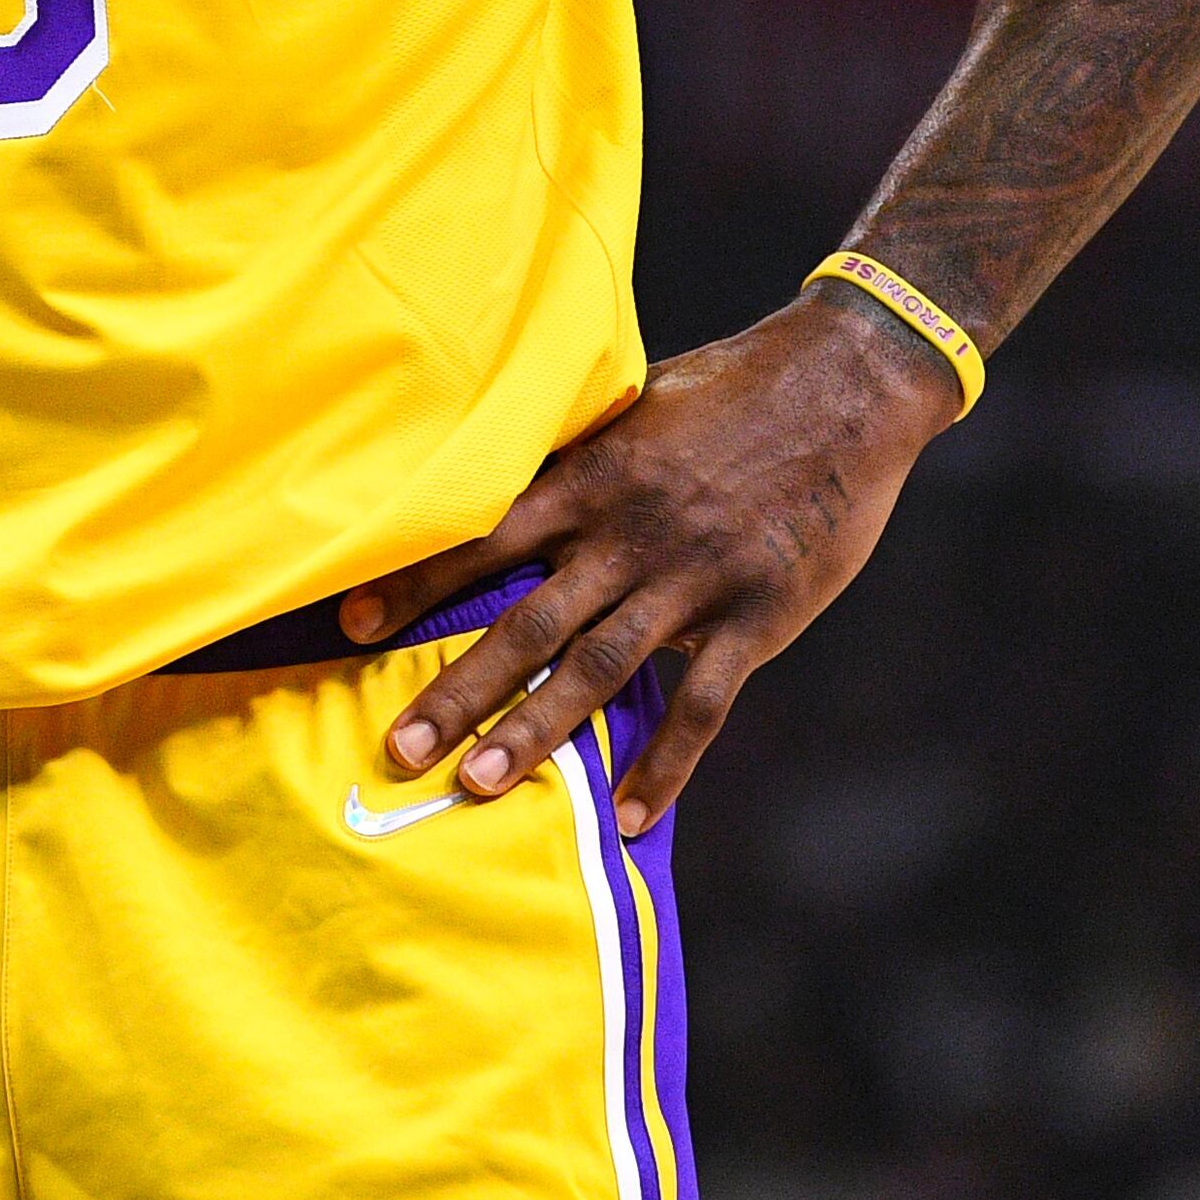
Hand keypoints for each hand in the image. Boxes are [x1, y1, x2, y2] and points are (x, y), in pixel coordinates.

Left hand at [333, 284, 959, 836]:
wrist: (849, 384)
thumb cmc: (734, 387)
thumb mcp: (639, 405)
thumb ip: (580, 456)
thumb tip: (504, 479)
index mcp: (595, 474)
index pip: (484, 535)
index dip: (418, 582)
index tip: (350, 624)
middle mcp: (631, 531)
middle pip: (528, 620)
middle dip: (457, 688)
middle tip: (398, 749)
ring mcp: (695, 578)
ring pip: (599, 669)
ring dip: (536, 733)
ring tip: (479, 786)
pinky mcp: (758, 615)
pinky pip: (700, 704)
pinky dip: (663, 764)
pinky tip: (627, 815)